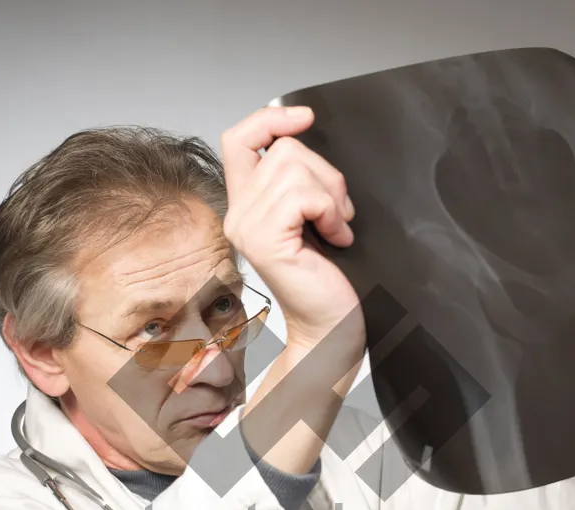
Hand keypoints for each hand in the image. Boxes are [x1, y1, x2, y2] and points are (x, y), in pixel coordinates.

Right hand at [220, 106, 363, 350]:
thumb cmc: (326, 279)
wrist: (331, 326)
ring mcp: (247, 227)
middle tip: (337, 212)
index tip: (305, 118)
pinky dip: (330, 211)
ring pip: (295, 169)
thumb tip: (307, 140)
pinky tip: (336, 237)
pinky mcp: (266, 240)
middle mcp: (238, 214)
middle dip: (325, 173)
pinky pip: (304, 195)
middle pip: (282, 149)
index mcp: (247, 205)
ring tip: (335, 228)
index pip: (238, 139)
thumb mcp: (311, 217)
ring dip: (331, 195)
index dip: (269, 118)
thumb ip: (300, 182)